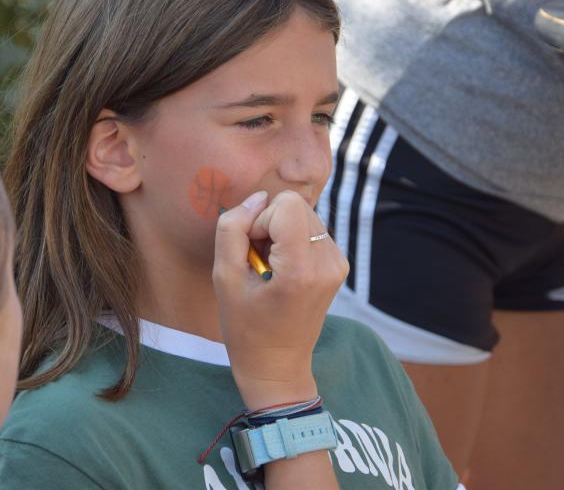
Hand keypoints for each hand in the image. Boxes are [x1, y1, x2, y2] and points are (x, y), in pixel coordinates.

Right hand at [213, 190, 347, 408]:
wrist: (277, 365)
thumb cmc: (245, 328)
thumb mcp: (224, 277)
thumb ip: (233, 230)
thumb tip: (256, 198)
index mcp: (302, 269)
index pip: (287, 204)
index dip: (260, 220)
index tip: (251, 252)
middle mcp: (329, 262)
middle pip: (296, 205)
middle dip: (270, 225)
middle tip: (258, 261)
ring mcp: (338, 264)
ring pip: (303, 215)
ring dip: (280, 233)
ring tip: (269, 268)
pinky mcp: (339, 265)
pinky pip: (312, 230)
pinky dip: (292, 242)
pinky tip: (282, 270)